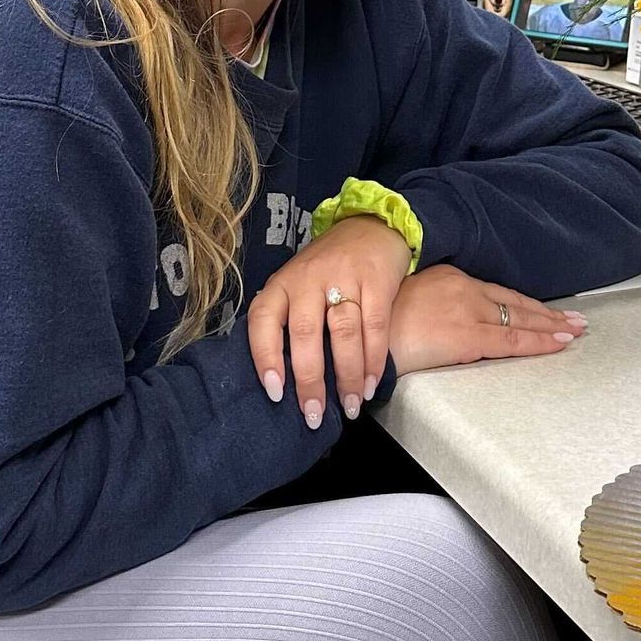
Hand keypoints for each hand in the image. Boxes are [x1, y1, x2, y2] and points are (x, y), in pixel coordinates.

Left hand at [248, 217, 412, 428]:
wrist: (371, 226)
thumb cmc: (327, 268)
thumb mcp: (297, 285)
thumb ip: (288, 321)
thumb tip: (281, 380)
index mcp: (281, 284)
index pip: (263, 321)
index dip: (265, 358)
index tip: (274, 393)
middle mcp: (308, 279)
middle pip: (306, 333)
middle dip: (310, 380)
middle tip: (314, 415)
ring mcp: (344, 277)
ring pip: (343, 333)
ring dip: (346, 376)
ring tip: (349, 407)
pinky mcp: (377, 280)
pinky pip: (375, 327)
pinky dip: (374, 361)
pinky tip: (370, 384)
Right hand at [389, 264, 585, 375]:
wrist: (357, 334)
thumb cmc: (372, 324)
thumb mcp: (405, 301)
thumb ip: (431, 306)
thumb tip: (441, 320)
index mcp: (448, 279)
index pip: (497, 293)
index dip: (525, 304)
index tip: (545, 310)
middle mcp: (463, 290)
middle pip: (515, 304)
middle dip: (547, 314)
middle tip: (574, 320)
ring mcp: (468, 311)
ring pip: (520, 321)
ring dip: (551, 327)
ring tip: (575, 331)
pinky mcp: (467, 336)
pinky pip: (513, 341)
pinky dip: (540, 342)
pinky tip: (559, 343)